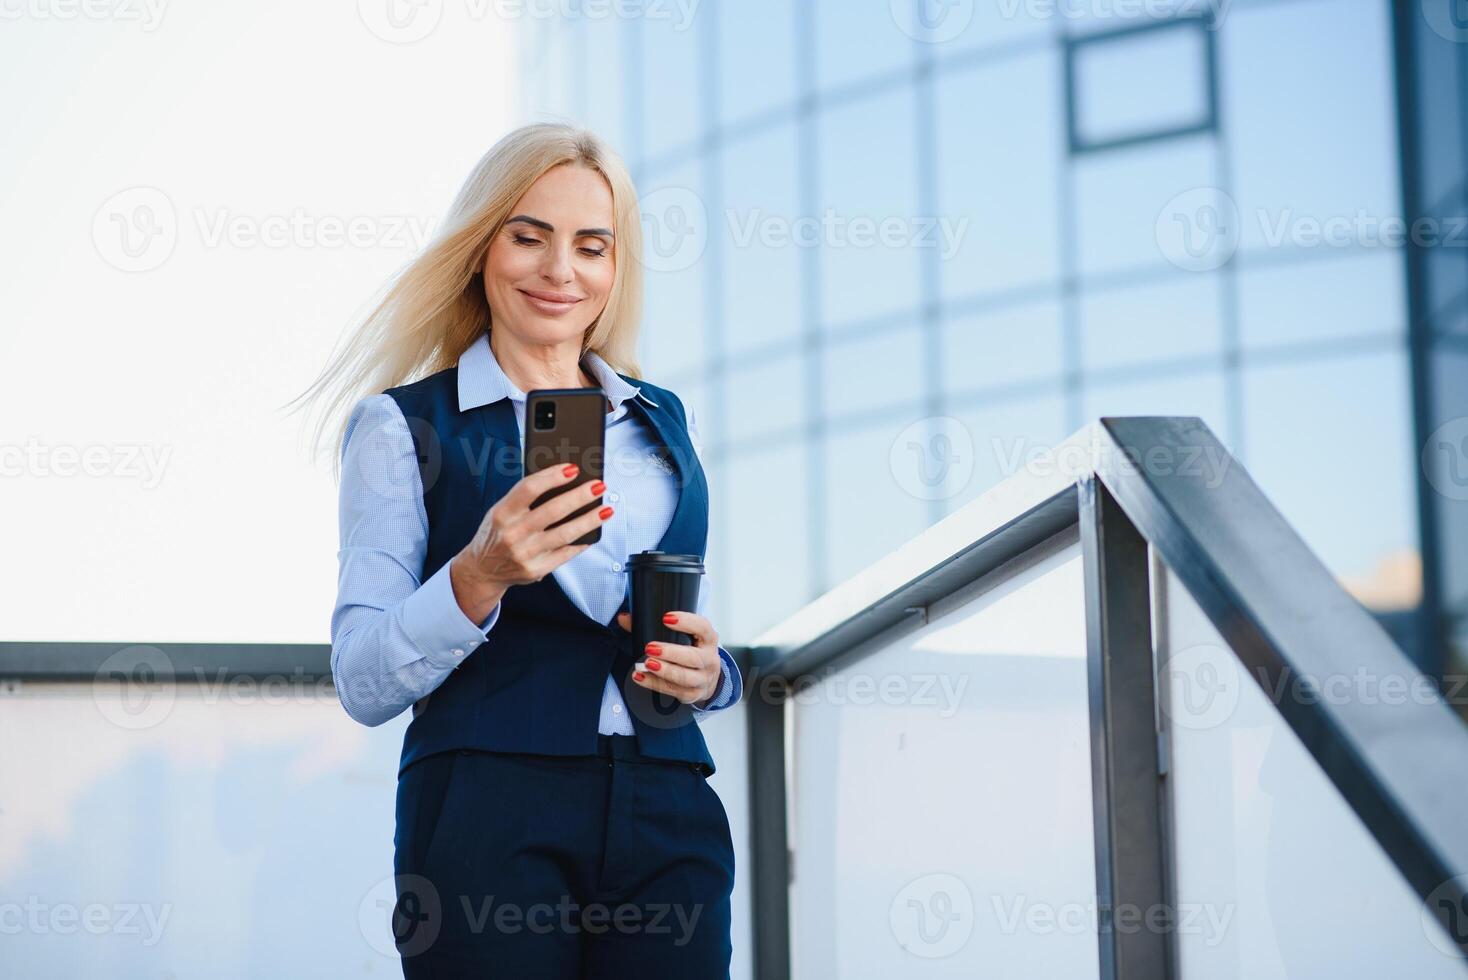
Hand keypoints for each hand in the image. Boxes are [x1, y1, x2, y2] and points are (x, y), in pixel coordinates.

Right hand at [449, 463, 610, 621]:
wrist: (482, 570)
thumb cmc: (496, 534)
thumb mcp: (500, 511)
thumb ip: (524, 498)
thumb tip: (562, 481)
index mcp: (502, 513)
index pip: (529, 488)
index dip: (552, 476)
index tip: (573, 468)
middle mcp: (513, 534)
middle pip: (553, 510)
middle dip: (580, 496)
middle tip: (598, 486)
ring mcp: (525, 554)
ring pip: (565, 534)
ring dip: (589, 520)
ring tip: (605, 509)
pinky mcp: (536, 570)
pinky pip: (566, 553)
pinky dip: (582, 542)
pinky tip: (593, 532)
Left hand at [615, 609, 721, 705]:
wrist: (707, 678)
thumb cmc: (691, 651)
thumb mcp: (683, 637)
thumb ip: (653, 625)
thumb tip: (624, 618)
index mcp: (708, 640)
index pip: (703, 627)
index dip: (687, 622)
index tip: (666, 618)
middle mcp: (709, 660)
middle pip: (693, 657)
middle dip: (671, 653)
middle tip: (649, 647)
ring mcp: (702, 679)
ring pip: (684, 677)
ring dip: (664, 670)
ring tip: (647, 664)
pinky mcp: (691, 694)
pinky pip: (672, 690)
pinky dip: (653, 683)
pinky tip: (640, 676)